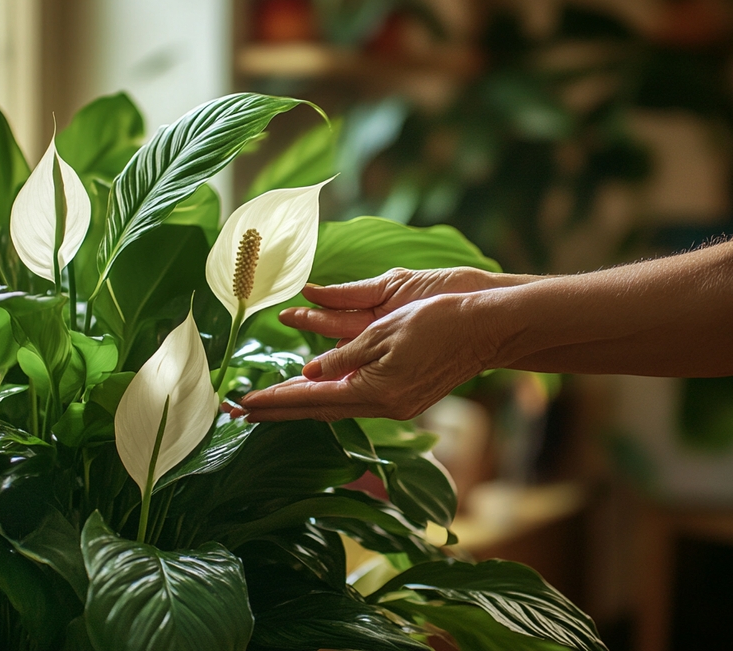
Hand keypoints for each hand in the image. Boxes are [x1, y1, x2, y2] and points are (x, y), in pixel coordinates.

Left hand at [237, 267, 523, 421]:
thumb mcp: (384, 332)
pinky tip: (315, 389)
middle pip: (319, 409)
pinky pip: (355, 398)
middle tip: (243, 411)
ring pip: (336, 405)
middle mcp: (383, 403)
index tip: (243, 404)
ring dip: (303, 402)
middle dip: (281, 409)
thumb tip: (310, 373)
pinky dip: (330, 394)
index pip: (312, 399)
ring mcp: (396, 403)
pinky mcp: (406, 395)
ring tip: (271, 402)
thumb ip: (344, 355)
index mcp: (375, 390)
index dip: (275, 401)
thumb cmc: (440, 321)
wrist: (489, 329)